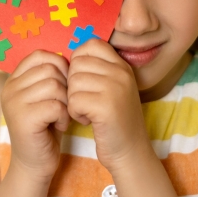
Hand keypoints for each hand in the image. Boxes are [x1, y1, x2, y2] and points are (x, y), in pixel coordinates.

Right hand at [1, 50, 70, 180]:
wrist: (34, 163)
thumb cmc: (45, 127)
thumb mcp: (44, 96)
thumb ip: (50, 76)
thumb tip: (71, 57)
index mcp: (14, 79)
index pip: (40, 55)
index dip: (59, 65)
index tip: (65, 84)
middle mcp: (10, 88)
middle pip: (49, 69)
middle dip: (65, 86)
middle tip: (65, 104)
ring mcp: (14, 103)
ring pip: (54, 86)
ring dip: (66, 102)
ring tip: (61, 115)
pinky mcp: (23, 119)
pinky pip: (55, 106)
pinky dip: (64, 116)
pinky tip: (59, 125)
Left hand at [67, 39, 146, 171]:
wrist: (130, 151)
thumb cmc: (114, 119)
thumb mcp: (112, 87)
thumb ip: (97, 69)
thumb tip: (67, 57)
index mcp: (122, 65)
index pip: (91, 44)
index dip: (78, 61)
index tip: (82, 80)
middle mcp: (121, 73)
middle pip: (77, 64)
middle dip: (73, 84)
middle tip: (85, 100)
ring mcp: (115, 88)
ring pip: (73, 82)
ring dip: (73, 100)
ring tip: (87, 111)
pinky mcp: (106, 107)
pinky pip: (74, 101)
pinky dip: (75, 113)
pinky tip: (87, 120)